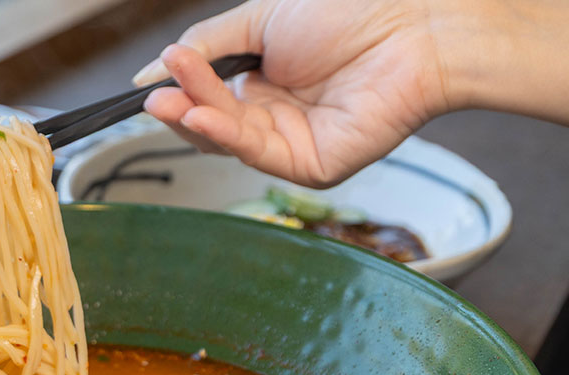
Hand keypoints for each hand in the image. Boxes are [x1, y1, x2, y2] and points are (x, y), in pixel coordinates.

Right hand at [133, 0, 482, 185]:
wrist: (417, 22)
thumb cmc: (351, 11)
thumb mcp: (261, 19)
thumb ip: (207, 46)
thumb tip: (151, 71)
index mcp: (264, 82)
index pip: (207, 98)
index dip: (180, 90)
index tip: (153, 79)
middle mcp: (275, 117)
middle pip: (212, 124)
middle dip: (181, 108)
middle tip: (156, 95)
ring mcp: (293, 144)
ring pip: (229, 140)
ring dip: (196, 118)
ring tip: (169, 99)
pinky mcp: (312, 165)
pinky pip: (258, 154)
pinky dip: (224, 135)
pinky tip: (199, 113)